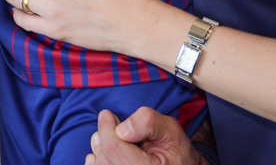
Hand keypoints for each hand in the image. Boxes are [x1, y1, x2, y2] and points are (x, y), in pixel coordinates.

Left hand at [86, 109, 206, 164]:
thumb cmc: (177, 151)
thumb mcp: (170, 129)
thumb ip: (147, 122)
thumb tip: (121, 129)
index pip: (114, 149)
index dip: (106, 128)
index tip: (107, 114)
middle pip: (104, 159)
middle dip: (104, 137)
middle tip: (114, 126)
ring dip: (100, 150)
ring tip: (112, 140)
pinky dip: (98, 161)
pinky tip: (106, 154)